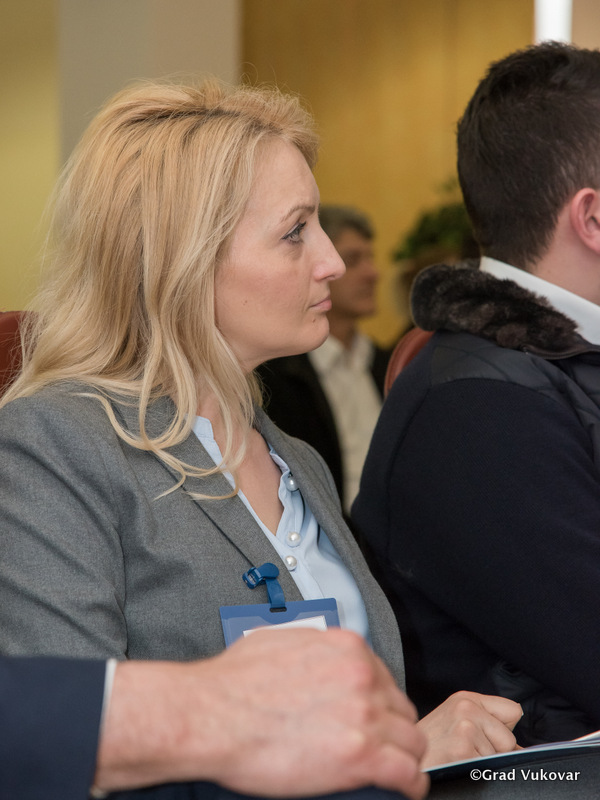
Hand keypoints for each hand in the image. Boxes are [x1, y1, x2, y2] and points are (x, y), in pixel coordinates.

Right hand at [95, 628, 428, 799]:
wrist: (212, 715)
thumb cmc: (233, 683)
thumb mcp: (279, 642)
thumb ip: (313, 649)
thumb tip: (318, 660)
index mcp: (345, 648)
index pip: (384, 677)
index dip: (380, 701)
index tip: (375, 715)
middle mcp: (361, 676)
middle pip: (401, 708)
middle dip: (393, 727)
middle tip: (381, 744)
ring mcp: (363, 714)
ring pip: (411, 740)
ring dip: (404, 755)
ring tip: (396, 769)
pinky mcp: (360, 754)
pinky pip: (407, 773)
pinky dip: (410, 784)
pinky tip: (404, 789)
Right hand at [417, 691, 521, 768]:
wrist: (408, 762)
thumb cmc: (434, 746)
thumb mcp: (456, 722)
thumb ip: (488, 724)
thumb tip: (525, 749)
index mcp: (465, 698)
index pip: (513, 710)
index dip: (502, 729)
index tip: (485, 737)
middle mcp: (464, 708)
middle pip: (510, 737)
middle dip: (494, 750)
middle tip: (466, 751)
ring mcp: (464, 728)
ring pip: (502, 754)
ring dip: (484, 761)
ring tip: (459, 758)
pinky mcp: (463, 749)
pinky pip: (492, 767)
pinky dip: (479, 772)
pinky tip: (459, 765)